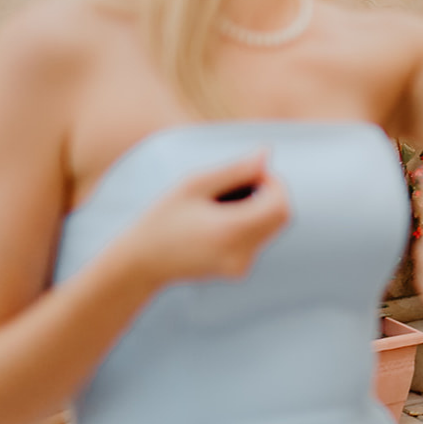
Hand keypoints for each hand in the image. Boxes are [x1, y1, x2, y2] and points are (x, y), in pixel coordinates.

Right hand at [117, 153, 289, 287]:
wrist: (141, 263)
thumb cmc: (162, 219)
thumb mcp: (193, 185)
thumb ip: (234, 170)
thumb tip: (265, 153)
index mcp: (230, 232)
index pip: (279, 203)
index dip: (272, 182)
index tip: (248, 174)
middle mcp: (241, 254)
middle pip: (281, 216)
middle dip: (268, 194)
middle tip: (236, 185)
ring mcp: (241, 266)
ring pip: (271, 227)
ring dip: (258, 208)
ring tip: (221, 204)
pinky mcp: (238, 270)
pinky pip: (258, 239)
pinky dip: (249, 224)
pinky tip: (217, 221)